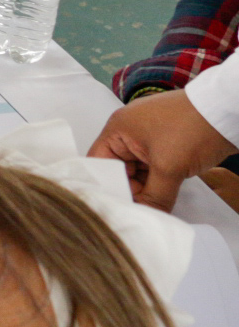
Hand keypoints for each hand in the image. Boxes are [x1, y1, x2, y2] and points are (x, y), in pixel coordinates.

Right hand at [88, 89, 237, 209]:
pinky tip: (165, 193)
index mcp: (118, 128)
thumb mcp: (169, 167)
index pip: (99, 162)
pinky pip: (154, 165)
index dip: (107, 185)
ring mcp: (149, 135)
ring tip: (156, 203)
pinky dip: (159, 179)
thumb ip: (154, 196)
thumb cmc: (192, 129)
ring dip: (147, 186)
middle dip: (131, 188)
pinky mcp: (166, 141)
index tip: (120, 206)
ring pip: (139, 169)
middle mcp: (129, 130)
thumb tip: (148, 216)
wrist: (229, 110)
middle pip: (119, 168)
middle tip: (141, 209)